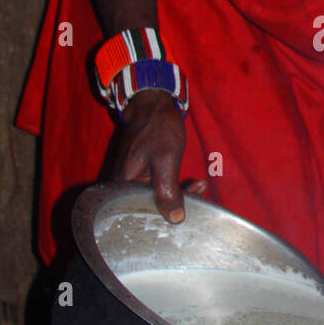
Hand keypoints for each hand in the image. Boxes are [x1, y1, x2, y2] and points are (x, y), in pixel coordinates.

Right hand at [109, 90, 206, 220]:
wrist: (153, 105)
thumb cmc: (157, 129)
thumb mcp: (166, 159)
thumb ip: (168, 190)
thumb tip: (175, 219)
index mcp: (123, 187)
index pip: (144, 214)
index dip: (167, 216)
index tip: (188, 210)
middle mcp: (123, 187)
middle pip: (150, 208)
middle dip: (177, 204)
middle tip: (199, 191)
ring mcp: (132, 180)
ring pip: (157, 198)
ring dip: (180, 195)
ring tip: (200, 186)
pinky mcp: (141, 175)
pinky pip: (158, 188)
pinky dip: (175, 187)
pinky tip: (194, 184)